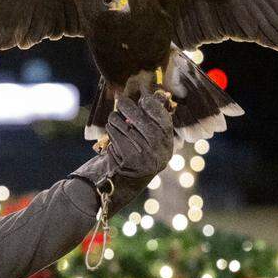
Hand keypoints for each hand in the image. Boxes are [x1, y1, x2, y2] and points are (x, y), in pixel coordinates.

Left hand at [70, 89, 174, 216]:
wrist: (125, 182)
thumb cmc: (139, 155)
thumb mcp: (153, 140)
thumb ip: (156, 119)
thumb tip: (160, 94)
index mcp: (167, 140)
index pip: (160, 112)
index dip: (149, 103)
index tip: (141, 101)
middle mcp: (158, 146)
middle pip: (137, 113)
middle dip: (125, 105)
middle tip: (121, 102)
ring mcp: (143, 152)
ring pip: (120, 121)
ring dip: (115, 120)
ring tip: (117, 127)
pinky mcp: (127, 155)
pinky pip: (113, 131)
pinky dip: (110, 131)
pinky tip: (113, 139)